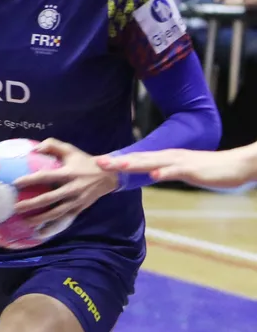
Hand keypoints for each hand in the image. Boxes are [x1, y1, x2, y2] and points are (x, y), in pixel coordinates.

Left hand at [13, 139, 118, 225]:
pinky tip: (41, 233)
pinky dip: (53, 228)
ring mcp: (76, 201)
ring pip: (56, 213)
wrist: (108, 176)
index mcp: (68, 173)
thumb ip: (52, 145)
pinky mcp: (79, 209)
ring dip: (40, 219)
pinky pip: (65, 220)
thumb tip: (34, 148)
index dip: (31, 180)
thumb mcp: (70, 149)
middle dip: (32, 204)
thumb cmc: (83, 161)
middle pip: (49, 198)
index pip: (46, 176)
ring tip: (25, 222)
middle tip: (16, 207)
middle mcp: (72, 189)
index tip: (16, 183)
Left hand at [97, 149, 256, 189]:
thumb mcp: (181, 171)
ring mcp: (179, 162)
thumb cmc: (208, 169)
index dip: (118, 160)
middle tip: (98, 162)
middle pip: (139, 158)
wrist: (234, 165)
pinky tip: (153, 175)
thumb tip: (148, 174)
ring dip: (135, 163)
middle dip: (118, 160)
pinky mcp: (192, 169)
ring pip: (153, 162)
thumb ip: (164, 171)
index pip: (137, 158)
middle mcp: (168, 156)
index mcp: (164, 157)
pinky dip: (164, 173)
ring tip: (117, 165)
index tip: (99, 162)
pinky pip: (176, 171)